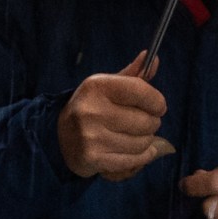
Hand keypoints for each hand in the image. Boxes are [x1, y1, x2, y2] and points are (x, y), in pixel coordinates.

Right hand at [57, 46, 173, 179]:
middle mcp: (92, 110)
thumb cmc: (91, 108)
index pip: (142, 91)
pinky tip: (141, 152)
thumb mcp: (107, 87)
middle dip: (152, 124)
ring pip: (142, 143)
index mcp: (97, 86)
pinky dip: (143, 157)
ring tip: (137, 137)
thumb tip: (153, 58)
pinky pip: (133, 160)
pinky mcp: (92, 158)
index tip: (157, 107)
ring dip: (147, 141)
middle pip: (145, 121)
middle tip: (144, 124)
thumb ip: (132, 76)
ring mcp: (91, 136)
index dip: (157, 102)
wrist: (59, 136)